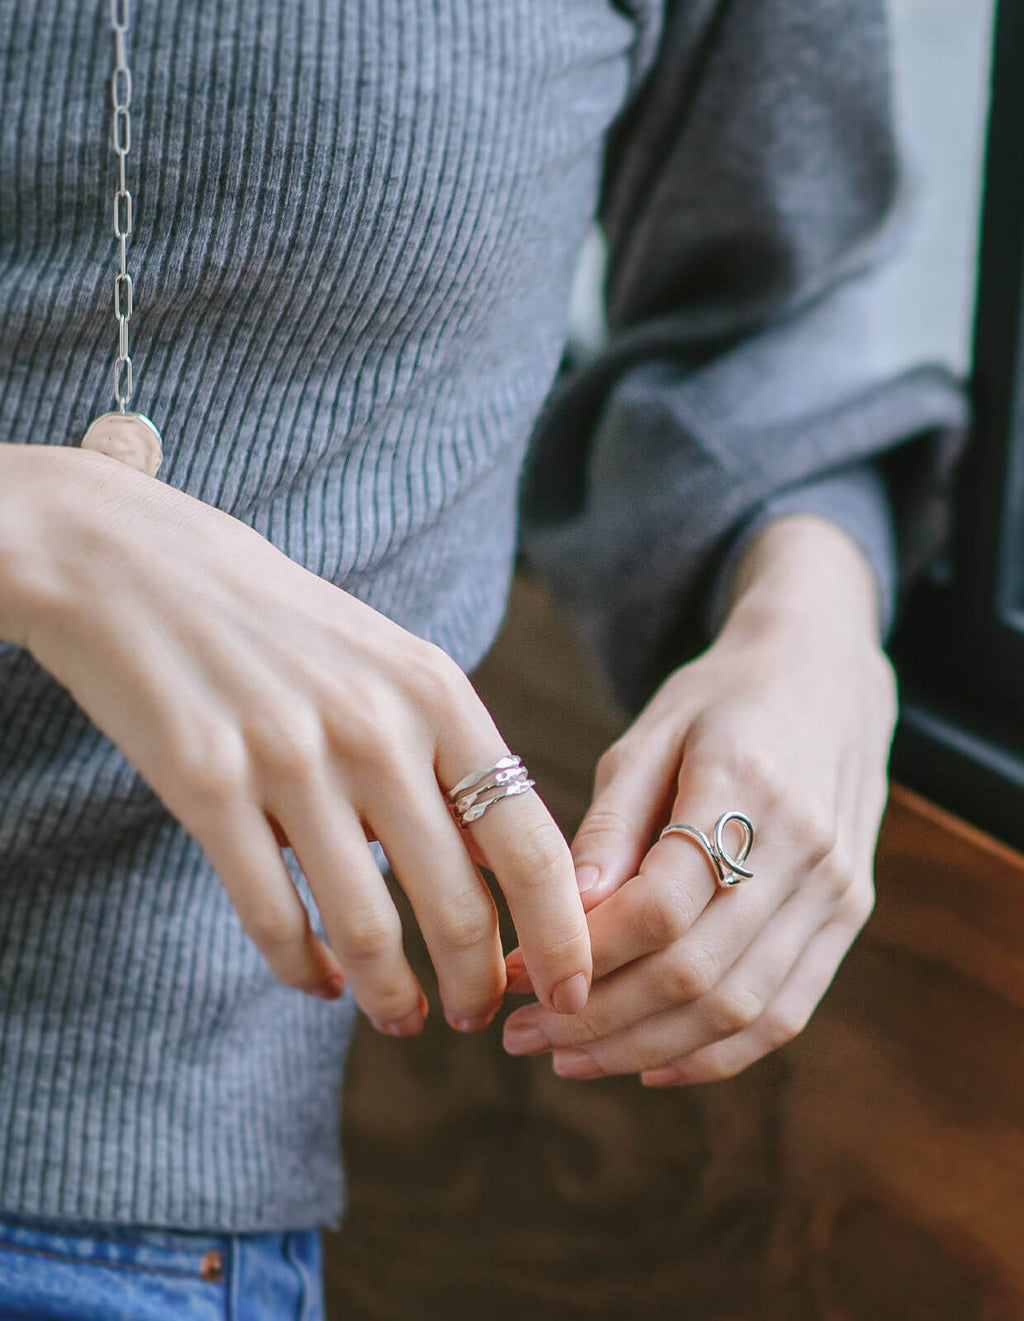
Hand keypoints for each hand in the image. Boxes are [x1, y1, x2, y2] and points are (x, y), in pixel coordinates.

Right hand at [0, 443, 590, 1034]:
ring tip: (403, 1018)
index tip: (572, 989)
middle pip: (460, 904)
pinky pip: (273, 917)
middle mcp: (376, 730)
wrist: (140, 566)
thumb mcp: (391, 662)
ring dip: (394, 997)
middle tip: (474, 1016)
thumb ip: (449, 753)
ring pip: (367, 929)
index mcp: (438, 694)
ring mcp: (290, 759)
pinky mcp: (206, 787)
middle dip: (480, 983)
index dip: (562, 935)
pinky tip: (318, 983)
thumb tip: (502, 863)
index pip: (530, 843)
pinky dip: (304, 970)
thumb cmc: (283, 624)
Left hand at [502, 515, 895, 1083]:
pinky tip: (649, 1064)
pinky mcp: (849, 917)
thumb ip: (611, 824)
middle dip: (599, 1018)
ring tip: (570, 1058)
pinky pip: (785, 1014)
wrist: (826, 676)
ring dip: (646, 1049)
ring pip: (739, 1008)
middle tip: (523, 1035)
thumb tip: (566, 913)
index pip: (661, 907)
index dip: (585, 953)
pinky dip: (716, 1056)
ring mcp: (836, 890)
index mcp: (746, 787)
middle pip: (697, 972)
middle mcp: (805, 850)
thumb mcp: (651, 734)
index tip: (518, 972)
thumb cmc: (721, 701)